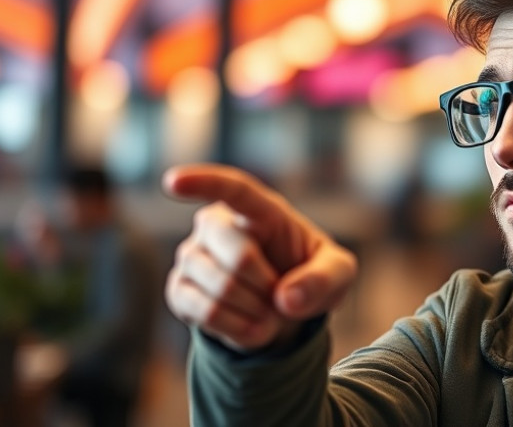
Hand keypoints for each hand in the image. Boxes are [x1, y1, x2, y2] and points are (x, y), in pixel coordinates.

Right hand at [162, 163, 357, 350]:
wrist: (284, 308)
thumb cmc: (312, 275)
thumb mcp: (339, 274)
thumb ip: (324, 279)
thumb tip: (285, 297)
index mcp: (259, 209)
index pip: (231, 188)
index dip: (203, 183)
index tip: (173, 183)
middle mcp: (216, 225)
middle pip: (238, 257)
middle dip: (269, 286)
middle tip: (282, 296)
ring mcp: (192, 256)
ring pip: (220, 290)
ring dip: (255, 311)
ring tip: (270, 313)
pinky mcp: (179, 289)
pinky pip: (204, 313)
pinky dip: (237, 328)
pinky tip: (252, 327)